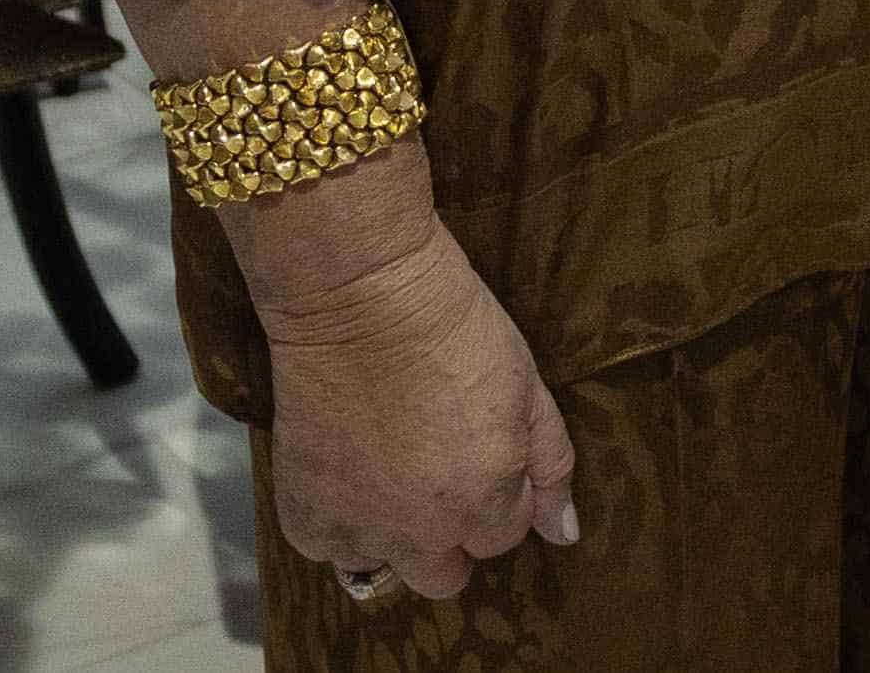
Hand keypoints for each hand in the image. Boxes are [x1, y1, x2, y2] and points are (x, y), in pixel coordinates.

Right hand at [231, 174, 582, 601]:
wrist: (359, 295)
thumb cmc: (453, 327)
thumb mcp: (526, 383)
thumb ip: (551, 465)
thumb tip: (564, 535)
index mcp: (485, 500)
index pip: (503, 537)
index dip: (495, 496)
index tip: (478, 454)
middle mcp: (423, 531)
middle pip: (446, 575)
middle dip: (449, 535)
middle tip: (432, 473)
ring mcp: (360, 529)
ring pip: (386, 569)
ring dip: (390, 535)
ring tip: (384, 473)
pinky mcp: (305, 516)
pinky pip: (328, 549)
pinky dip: (336, 522)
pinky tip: (345, 470)